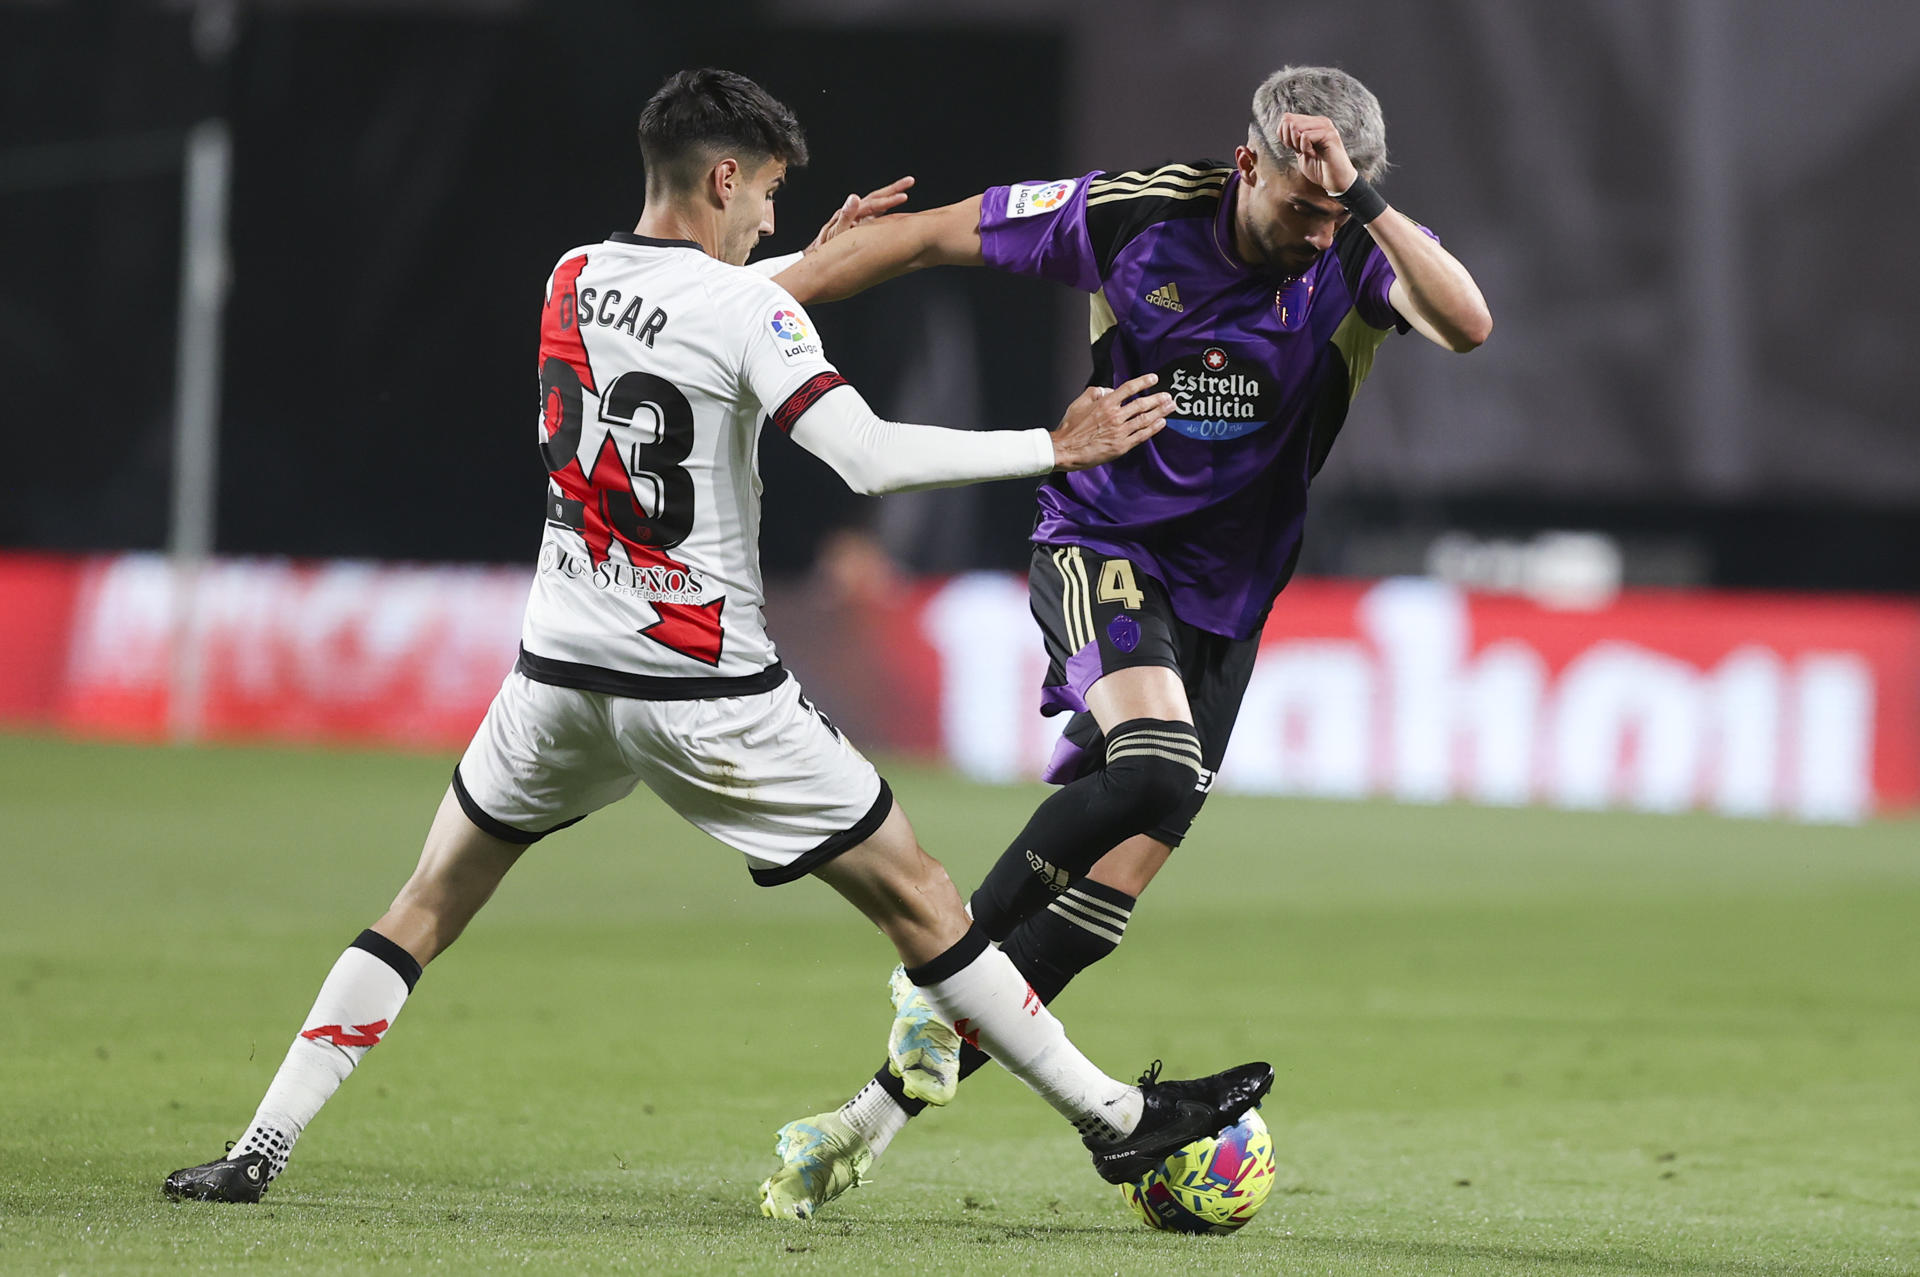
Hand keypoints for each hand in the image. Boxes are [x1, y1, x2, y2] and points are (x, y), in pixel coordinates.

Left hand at [806, 176, 916, 251]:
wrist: (820, 255)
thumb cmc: (828, 248)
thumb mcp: (836, 233)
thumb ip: (845, 216)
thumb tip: (854, 197)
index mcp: (851, 212)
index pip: (873, 203)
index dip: (888, 200)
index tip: (904, 196)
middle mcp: (854, 211)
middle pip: (876, 196)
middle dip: (894, 188)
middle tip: (910, 181)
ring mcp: (858, 216)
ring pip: (877, 202)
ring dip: (891, 194)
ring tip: (907, 187)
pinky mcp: (860, 223)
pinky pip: (876, 212)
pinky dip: (886, 206)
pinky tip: (894, 204)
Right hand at [1049, 373, 1172, 469]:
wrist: (1066, 449)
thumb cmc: (1070, 428)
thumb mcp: (1079, 403)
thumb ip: (1095, 392)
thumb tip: (1109, 391)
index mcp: (1105, 403)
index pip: (1128, 388)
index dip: (1143, 382)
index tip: (1154, 378)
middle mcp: (1115, 416)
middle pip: (1142, 404)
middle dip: (1158, 399)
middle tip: (1169, 396)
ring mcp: (1119, 431)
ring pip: (1145, 419)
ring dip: (1160, 412)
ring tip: (1170, 407)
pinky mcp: (1121, 446)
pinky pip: (1141, 435)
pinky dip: (1153, 428)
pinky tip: (1161, 423)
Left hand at [1278, 112, 1357, 195]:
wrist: (1335, 181)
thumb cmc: (1319, 168)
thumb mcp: (1301, 151)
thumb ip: (1293, 139)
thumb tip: (1283, 126)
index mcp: (1313, 123)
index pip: (1287, 118)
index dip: (1283, 135)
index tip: (1293, 148)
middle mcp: (1320, 121)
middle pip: (1289, 120)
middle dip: (1288, 140)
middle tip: (1300, 151)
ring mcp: (1326, 126)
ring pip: (1296, 126)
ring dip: (1296, 144)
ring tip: (1308, 152)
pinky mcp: (1329, 135)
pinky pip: (1305, 136)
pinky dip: (1305, 148)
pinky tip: (1314, 154)